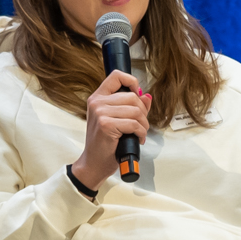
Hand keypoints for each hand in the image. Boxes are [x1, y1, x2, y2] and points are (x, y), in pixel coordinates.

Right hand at [70, 68, 151, 190]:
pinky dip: (141, 133)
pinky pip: (134, 124)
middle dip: (142, 112)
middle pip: (132, 96)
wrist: (94, 163)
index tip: (137, 93)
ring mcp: (100, 113)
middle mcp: (97, 103)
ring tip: (139, 133)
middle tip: (139, 125)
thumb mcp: (117, 121)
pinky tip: (137, 138)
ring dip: (143, 125)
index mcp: (97, 98)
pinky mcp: (106, 125)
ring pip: (136, 110)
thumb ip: (131, 107)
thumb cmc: (105, 144)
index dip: (132, 81)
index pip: (116, 76)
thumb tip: (146, 96)